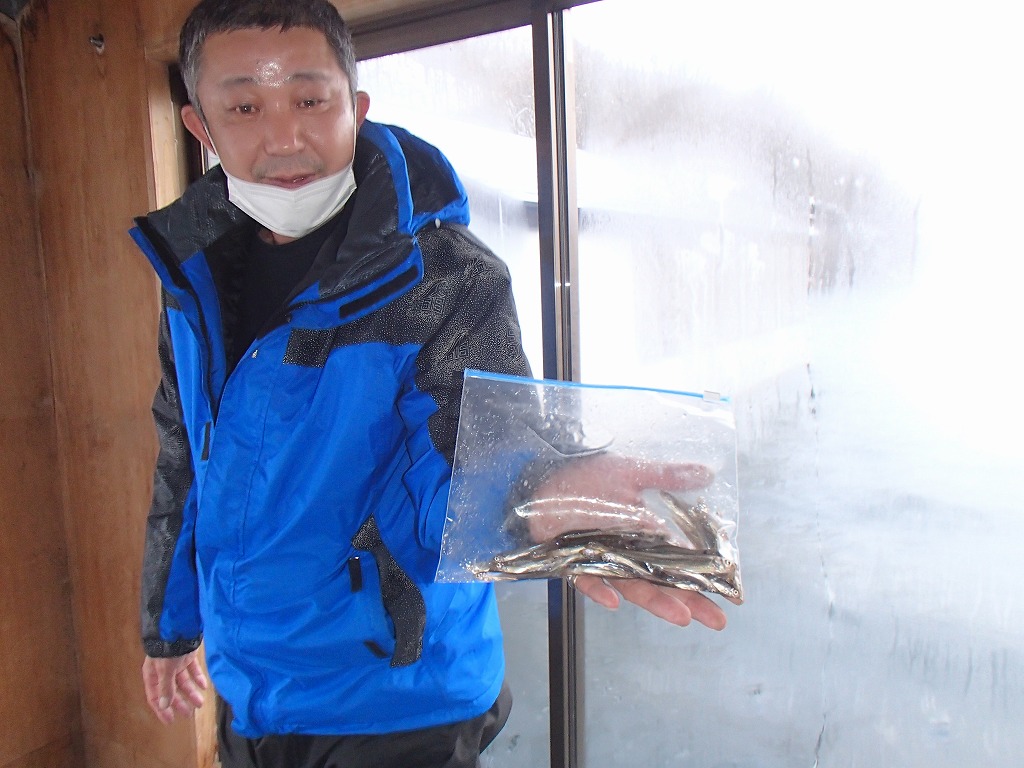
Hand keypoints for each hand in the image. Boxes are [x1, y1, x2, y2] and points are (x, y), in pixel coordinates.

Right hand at [142, 650, 208, 723]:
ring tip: (200, 703)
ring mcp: (175, 664)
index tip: (170, 721)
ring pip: (183, 682)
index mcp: (152, 675)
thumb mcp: (165, 670)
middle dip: (180, 703)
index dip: (162, 709)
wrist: (178, 627)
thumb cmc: (167, 649)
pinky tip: (204, 686)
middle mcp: (163, 671)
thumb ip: (166, 688)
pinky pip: (192, 670)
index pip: (155, 696)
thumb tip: (164, 706)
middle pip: (171, 691)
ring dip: (191, 692)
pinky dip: (198, 678)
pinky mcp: (186, 656)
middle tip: (189, 714)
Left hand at [523, 453, 727, 628]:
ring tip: (681, 616)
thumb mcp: (631, 471)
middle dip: (690, 601)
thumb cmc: (585, 476)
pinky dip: (599, 591)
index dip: (705, 579)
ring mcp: (601, 559)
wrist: (541, 478)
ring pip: (632, 586)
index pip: (681, 561)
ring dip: (655, 602)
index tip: (731, 595)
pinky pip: (586, 581)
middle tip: (717, 620)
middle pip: (663, 581)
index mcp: (645, 533)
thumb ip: (668, 476)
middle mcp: (627, 552)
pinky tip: (614, 602)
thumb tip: (708, 474)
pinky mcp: (572, 561)